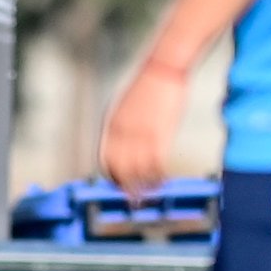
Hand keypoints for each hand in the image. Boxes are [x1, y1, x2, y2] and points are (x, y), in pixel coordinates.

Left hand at [98, 64, 187, 198]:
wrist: (163, 69)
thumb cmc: (149, 84)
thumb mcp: (128, 106)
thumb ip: (124, 125)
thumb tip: (128, 141)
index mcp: (111, 126)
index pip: (106, 160)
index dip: (113, 177)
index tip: (121, 186)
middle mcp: (121, 134)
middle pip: (119, 170)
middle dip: (126, 188)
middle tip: (134, 201)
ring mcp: (139, 135)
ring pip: (138, 171)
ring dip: (144, 187)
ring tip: (151, 195)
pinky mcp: (158, 135)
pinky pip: (155, 165)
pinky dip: (158, 177)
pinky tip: (163, 181)